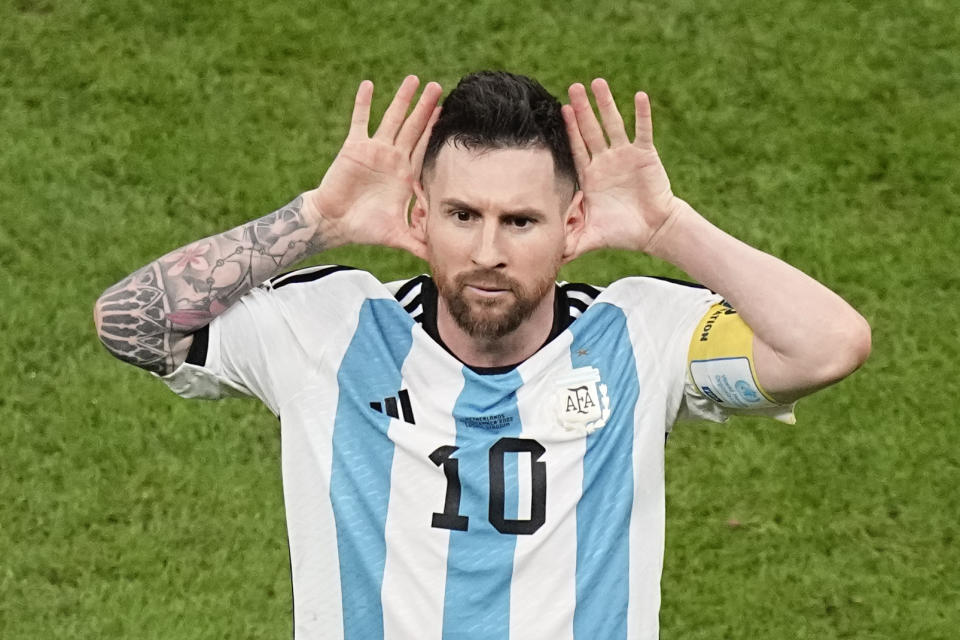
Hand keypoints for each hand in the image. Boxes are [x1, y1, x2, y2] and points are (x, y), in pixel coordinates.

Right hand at [306, 76, 441, 258]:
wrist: (334, 223)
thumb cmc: (364, 229)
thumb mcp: (398, 236)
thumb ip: (419, 244)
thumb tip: (440, 261)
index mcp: (404, 175)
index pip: (424, 148)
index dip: (435, 132)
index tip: (448, 113)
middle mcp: (392, 158)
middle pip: (413, 128)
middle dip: (425, 109)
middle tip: (438, 87)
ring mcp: (374, 150)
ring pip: (391, 119)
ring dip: (402, 100)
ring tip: (413, 80)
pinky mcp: (354, 147)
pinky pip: (359, 120)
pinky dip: (363, 103)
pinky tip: (369, 84)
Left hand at [561, 79, 683, 258]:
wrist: (652, 231)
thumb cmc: (621, 232)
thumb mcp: (589, 237)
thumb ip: (568, 242)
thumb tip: (545, 257)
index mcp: (591, 175)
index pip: (577, 147)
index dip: (570, 129)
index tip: (561, 109)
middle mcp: (606, 161)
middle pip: (591, 130)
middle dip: (583, 109)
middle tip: (573, 86)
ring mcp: (625, 156)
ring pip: (614, 124)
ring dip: (606, 104)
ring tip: (598, 83)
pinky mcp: (645, 156)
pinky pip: (642, 131)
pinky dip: (641, 114)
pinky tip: (639, 96)